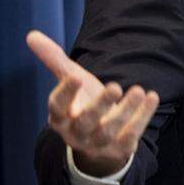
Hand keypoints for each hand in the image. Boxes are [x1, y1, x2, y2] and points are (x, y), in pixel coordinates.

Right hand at [26, 30, 158, 177]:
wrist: (102, 138)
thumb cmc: (83, 102)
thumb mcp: (71, 81)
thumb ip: (54, 60)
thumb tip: (32, 35)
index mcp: (60, 116)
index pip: (57, 107)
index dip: (65, 93)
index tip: (76, 76)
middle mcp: (76, 133)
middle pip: (85, 122)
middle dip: (100, 105)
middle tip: (114, 86)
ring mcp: (98, 144)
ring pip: (109, 131)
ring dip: (126, 111)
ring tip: (138, 90)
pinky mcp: (119, 149)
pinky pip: (131, 135)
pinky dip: (143, 117)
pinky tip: (151, 97)